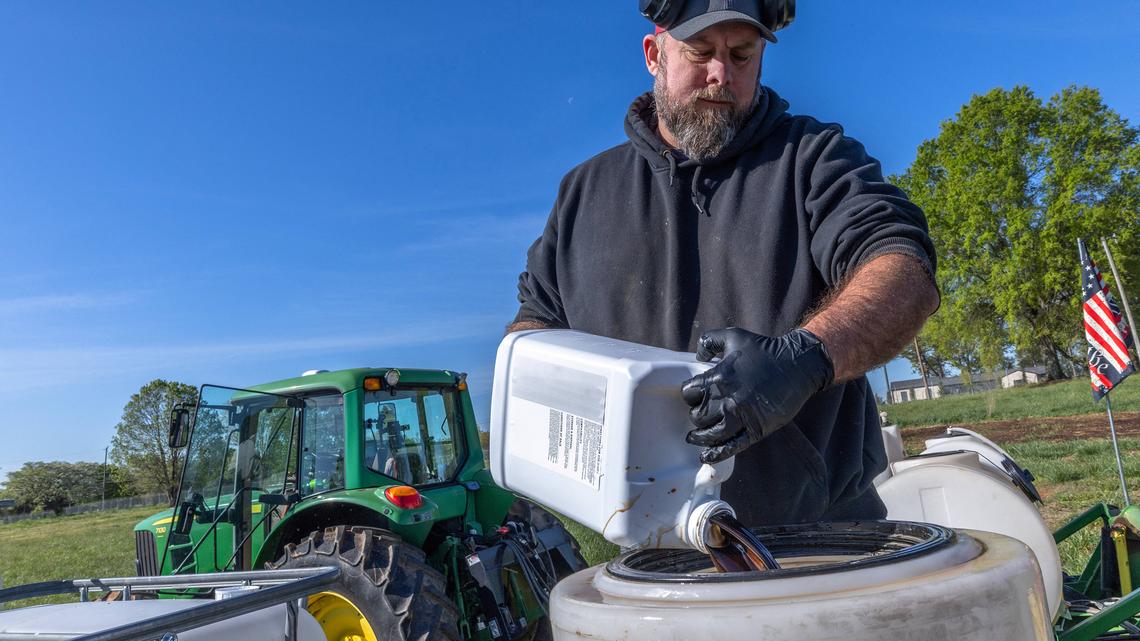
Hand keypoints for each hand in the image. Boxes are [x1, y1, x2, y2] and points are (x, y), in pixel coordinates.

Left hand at [681, 328, 833, 463]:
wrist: (797, 365)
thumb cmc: (764, 349)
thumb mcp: (733, 336)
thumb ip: (710, 341)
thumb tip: (698, 356)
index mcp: (718, 378)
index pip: (689, 394)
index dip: (690, 395)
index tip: (695, 396)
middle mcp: (728, 399)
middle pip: (698, 416)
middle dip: (696, 415)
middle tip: (700, 413)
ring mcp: (742, 417)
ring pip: (711, 435)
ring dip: (701, 436)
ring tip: (695, 437)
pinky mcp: (756, 430)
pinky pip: (731, 446)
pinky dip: (716, 454)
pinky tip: (705, 456)